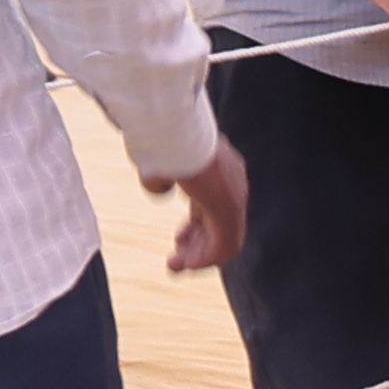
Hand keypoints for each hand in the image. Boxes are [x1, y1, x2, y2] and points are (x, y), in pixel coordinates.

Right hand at [147, 141, 252, 275]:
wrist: (169, 121)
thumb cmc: (159, 132)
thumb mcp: (155, 154)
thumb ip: (160, 172)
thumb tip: (160, 187)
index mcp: (218, 166)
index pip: (214, 205)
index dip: (197, 225)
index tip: (180, 238)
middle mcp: (232, 182)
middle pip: (219, 223)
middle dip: (197, 244)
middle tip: (178, 260)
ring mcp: (233, 195)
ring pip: (224, 238)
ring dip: (199, 256)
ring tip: (176, 267)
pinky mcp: (227, 208)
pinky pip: (224, 245)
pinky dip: (206, 259)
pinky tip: (188, 266)